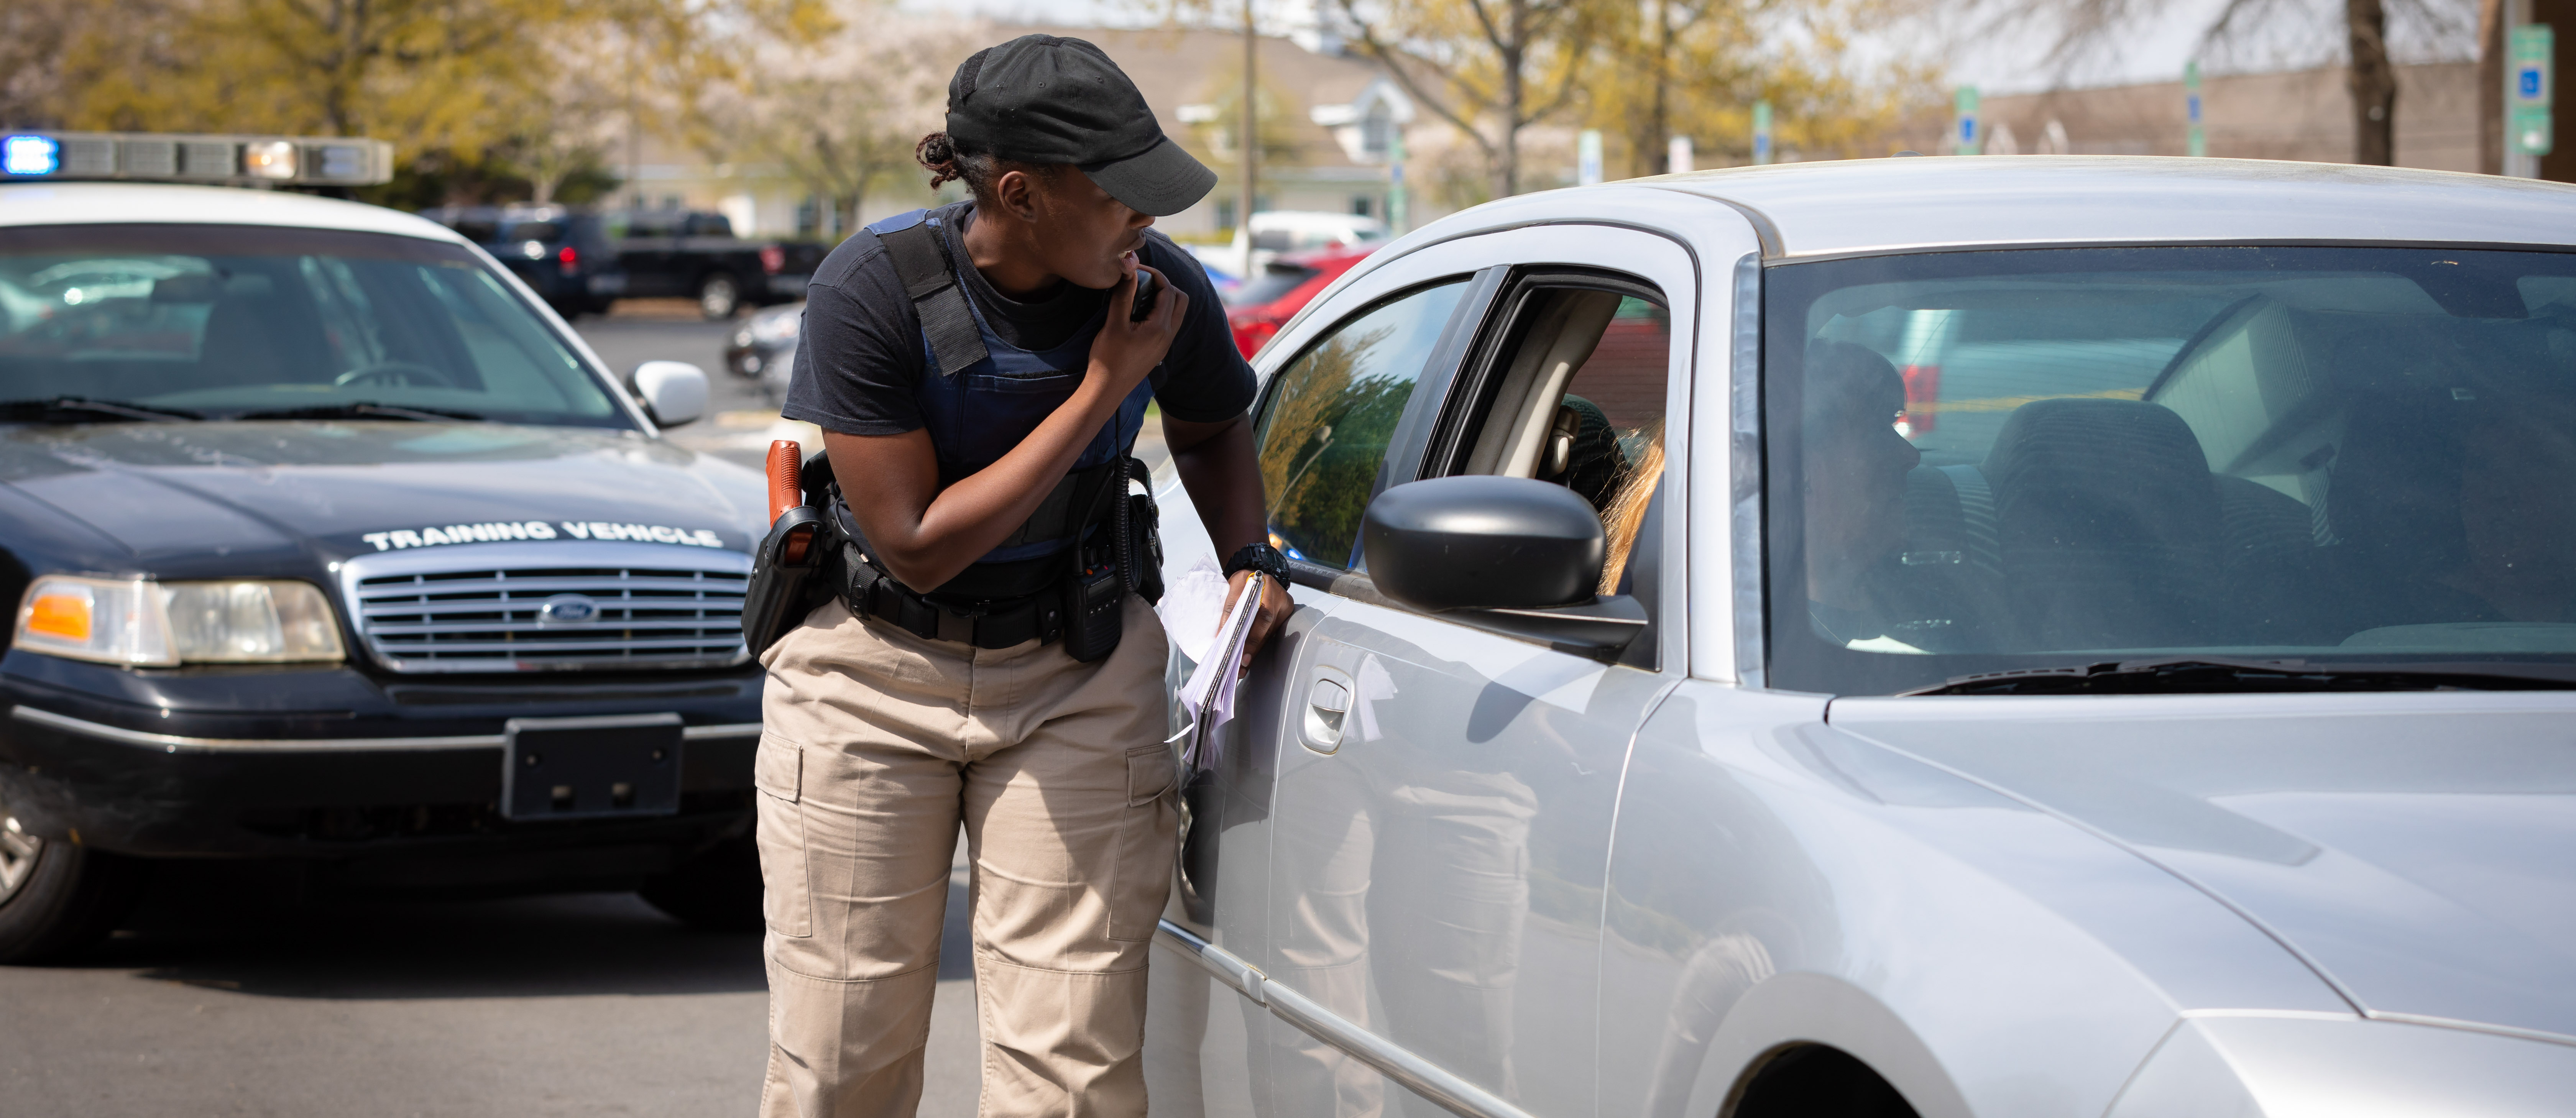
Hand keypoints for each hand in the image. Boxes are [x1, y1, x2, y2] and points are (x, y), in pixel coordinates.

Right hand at [1087, 253, 1186, 395]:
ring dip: (1163, 298)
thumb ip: (1123, 296)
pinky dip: (1159, 311)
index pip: (1168, 290)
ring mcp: (1165, 345)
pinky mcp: (1159, 350)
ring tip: (1140, 294)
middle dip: (1164, 284)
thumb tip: (1130, 271)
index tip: (1136, 269)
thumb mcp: (1114, 324)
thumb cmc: (1107, 359)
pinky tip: (1139, 312)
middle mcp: (1168, 336)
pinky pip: (1168, 324)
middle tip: (1142, 280)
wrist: (1106, 390)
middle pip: (1180, 299)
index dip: (1154, 274)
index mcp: (1160, 328)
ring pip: (1176, 312)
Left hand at [1219, 567, 1292, 678]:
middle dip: (1252, 645)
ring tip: (1243, 664)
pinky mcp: (1285, 614)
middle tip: (1241, 662)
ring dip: (1255, 649)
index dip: (1247, 631)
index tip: (1236, 648)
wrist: (1255, 575)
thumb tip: (1221, 635)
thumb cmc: (1243, 582)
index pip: (1256, 611)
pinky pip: (1272, 632)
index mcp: (1264, 585)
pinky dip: (1259, 644)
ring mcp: (1284, 605)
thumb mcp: (1232, 587)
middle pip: (1265, 624)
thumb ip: (1229, 608)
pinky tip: (1250, 655)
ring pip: (1269, 632)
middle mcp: (1278, 595)